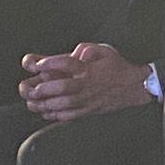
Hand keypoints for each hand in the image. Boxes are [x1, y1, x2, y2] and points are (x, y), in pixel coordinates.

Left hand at [19, 43, 149, 120]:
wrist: (134, 87)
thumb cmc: (117, 68)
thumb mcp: (105, 51)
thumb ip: (88, 48)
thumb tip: (78, 52)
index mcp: (89, 68)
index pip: (68, 63)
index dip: (50, 63)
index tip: (37, 64)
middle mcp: (87, 84)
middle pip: (63, 88)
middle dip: (44, 89)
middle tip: (30, 88)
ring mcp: (87, 99)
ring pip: (64, 104)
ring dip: (46, 104)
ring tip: (32, 102)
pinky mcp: (88, 110)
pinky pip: (70, 115)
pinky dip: (55, 115)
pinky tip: (45, 112)